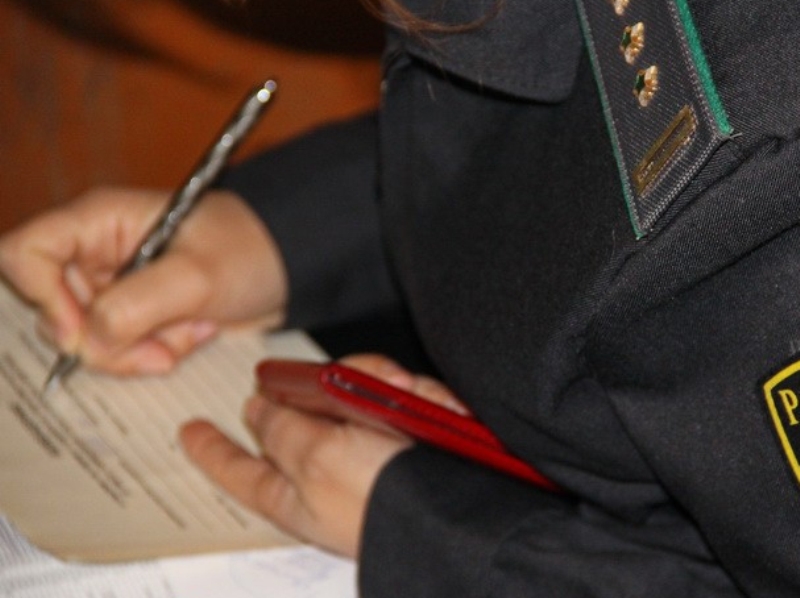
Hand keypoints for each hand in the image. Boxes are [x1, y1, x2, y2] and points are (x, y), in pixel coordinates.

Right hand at [0, 187, 286, 374]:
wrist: (287, 270)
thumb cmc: (250, 251)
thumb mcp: (198, 276)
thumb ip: (137, 305)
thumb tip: (87, 340)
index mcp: (101, 222)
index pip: (27, 253)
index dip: (44, 298)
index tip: (83, 333)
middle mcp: (99, 253)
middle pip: (54, 309)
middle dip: (106, 342)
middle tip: (155, 349)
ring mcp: (116, 285)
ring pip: (88, 338)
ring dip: (138, 350)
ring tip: (188, 330)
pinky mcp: (136, 312)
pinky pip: (121, 348)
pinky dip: (155, 352)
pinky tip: (193, 332)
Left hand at [180, 354, 462, 557]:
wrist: (464, 510)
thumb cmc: (383, 496)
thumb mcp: (316, 459)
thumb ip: (280, 428)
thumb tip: (257, 408)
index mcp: (295, 491)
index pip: (239, 468)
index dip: (212, 448)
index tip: (188, 430)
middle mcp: (328, 470)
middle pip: (303, 409)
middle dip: (327, 386)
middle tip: (354, 381)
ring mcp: (369, 451)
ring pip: (351, 394)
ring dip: (379, 384)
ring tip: (408, 395)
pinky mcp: (407, 438)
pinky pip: (396, 398)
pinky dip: (413, 396)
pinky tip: (430, 401)